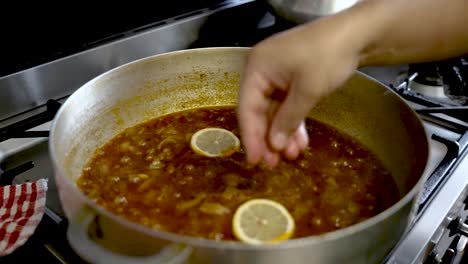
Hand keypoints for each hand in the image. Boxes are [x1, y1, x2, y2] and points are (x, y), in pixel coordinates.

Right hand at [238, 15, 363, 166]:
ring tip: (291, 155)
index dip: (251, 136)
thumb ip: (288, 120)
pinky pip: (287, 104)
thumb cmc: (328, 56)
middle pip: (259, 111)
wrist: (358, 34)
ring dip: (283, 132)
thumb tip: (273, 146)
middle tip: (273, 164)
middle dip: (269, 137)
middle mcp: (262, 71)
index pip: (247, 107)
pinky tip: (299, 141)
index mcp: (257, 68)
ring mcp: (277, 74)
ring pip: (274, 111)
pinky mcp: (292, 78)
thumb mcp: (307, 91)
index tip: (255, 161)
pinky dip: (293, 121)